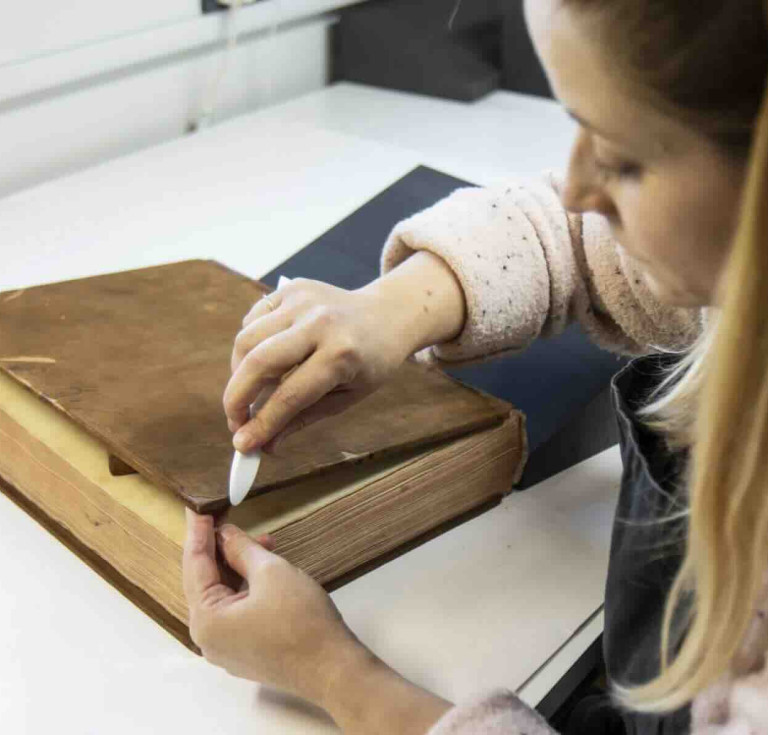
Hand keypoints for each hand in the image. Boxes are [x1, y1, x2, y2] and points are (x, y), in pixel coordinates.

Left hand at [182, 510, 451, 733]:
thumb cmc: (303, 621)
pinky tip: (261, 569)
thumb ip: (241, 549)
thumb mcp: (271, 571)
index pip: (195, 566)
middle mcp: (208, 639)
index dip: (198, 533)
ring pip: (222, 597)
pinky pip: (235, 612)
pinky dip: (244, 587)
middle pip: (205, 583)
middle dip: (220, 550)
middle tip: (226, 519)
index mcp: (206, 620)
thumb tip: (224, 535)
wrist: (333, 668)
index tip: (199, 508)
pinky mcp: (245, 652)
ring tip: (259, 543)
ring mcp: (226, 649)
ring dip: (237, 568)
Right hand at [223, 252, 465, 452]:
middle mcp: (319, 322)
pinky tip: (262, 361)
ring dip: (238, 373)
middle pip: (258, 362)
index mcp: (342, 354)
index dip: (262, 424)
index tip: (243, 445)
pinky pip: (252, 320)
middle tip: (235, 422)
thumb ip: (302, 419)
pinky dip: (248, 346)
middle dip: (236, 398)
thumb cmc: (369, 363)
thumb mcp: (346, 397)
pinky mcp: (290, 288)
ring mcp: (303, 300)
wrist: (387, 315)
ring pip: (246, 339)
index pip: (289, 396)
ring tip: (250, 393)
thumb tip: (264, 445)